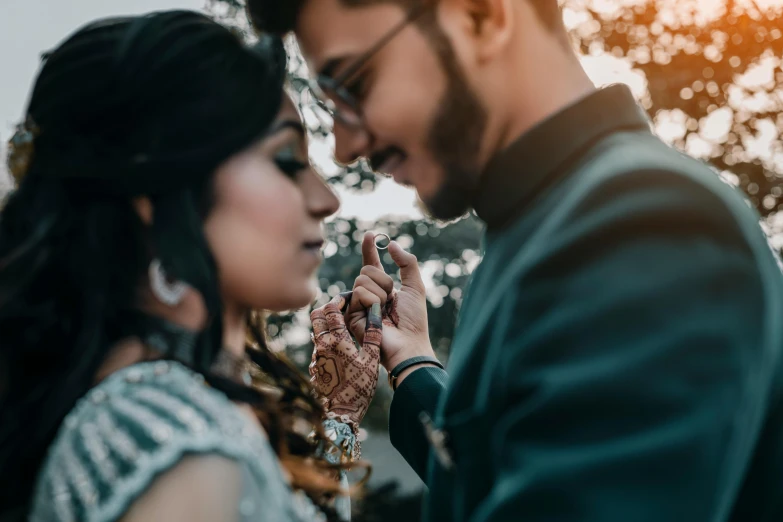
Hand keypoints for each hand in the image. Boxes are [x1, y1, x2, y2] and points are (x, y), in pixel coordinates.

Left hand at [309, 293, 381, 428]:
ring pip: (316, 331)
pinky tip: (339, 349)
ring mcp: (315, 356)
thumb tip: (375, 313)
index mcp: (337, 340)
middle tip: (342, 309)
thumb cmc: (359, 386)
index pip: (331, 310)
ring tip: (343, 328)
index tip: (349, 299)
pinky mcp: (314, 367)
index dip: (339, 301)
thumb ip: (373, 335)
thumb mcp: (372, 361)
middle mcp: (322, 345)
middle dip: (328, 308)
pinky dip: (326, 341)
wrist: (341, 413)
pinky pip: (317, 347)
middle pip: (316, 315)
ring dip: (326, 325)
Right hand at [349, 232, 435, 373]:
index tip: (370, 234)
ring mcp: (358, 304)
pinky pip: (360, 292)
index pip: (372, 264)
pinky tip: (377, 315)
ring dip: (380, 293)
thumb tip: (391, 243)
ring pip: (362, 279)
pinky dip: (373, 301)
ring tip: (385, 310)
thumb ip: (407, 263)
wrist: (409, 344)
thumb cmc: (414, 320)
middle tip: (391, 299)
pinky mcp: (350, 314)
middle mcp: (367, 295)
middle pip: (367, 269)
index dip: (370, 249)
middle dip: (384, 281)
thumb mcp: (415, 286)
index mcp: (382, 288)